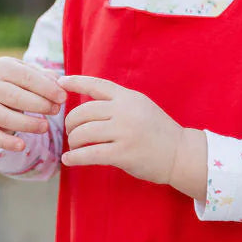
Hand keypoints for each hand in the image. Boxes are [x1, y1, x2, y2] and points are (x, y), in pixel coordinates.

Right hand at [0, 56, 65, 153]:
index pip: (27, 77)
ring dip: (28, 124)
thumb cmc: (17, 81)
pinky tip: (22, 146)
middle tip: (56, 111)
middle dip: (39, 105)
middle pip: (15, 97)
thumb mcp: (29, 73)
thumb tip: (63, 85)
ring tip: (45, 127)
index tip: (63, 97)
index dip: (47, 88)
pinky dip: (6, 143)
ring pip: (5, 118)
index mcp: (2, 67)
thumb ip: (46, 77)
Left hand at [58, 74, 206, 198]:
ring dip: (73, 141)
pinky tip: (69, 160)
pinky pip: (90, 154)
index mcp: (128, 97)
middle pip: (83, 112)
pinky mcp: (123, 154)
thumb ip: (119, 103)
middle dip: (71, 123)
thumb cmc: (159, 132)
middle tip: (71, 132)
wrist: (181, 154)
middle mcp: (125, 111)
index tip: (60, 82)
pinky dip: (75, 158)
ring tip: (74, 146)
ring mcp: (124, 132)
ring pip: (84, 132)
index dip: (76, 82)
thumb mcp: (141, 107)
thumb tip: (89, 103)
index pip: (97, 84)